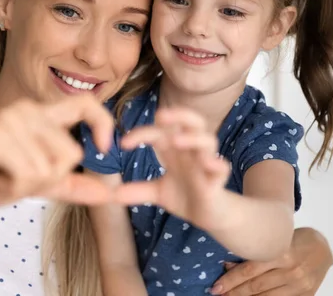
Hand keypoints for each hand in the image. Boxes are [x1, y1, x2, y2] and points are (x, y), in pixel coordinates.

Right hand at [0, 95, 114, 210]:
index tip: (105, 148)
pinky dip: (10, 190)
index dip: (103, 122)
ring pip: (49, 168)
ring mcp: (10, 119)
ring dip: (23, 188)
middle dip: (45, 180)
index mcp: (40, 115)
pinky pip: (28, 175)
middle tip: (13, 178)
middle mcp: (27, 110)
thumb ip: (71, 185)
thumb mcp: (34, 182)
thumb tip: (109, 194)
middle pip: (71, 155)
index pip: (85, 103)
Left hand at [114, 107, 229, 230]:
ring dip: (193, 138)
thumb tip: (111, 194)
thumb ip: (138, 190)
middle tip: (160, 116)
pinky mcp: (217, 181)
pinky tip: (207, 163)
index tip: (123, 143)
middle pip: (191, 122)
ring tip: (176, 141)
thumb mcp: (158, 193)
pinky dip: (216, 164)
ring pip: (208, 141)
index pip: (160, 132)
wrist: (210, 217)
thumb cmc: (186, 196)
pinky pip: (222, 168)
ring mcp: (206, 165)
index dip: (142, 133)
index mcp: (176, 151)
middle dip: (178, 115)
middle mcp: (192, 152)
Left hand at [211, 227, 332, 294]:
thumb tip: (227, 265)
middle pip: (256, 286)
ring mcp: (299, 286)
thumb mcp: (274, 240)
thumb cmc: (294, 239)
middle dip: (234, 292)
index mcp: (281, 253)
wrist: (323, 248)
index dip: (230, 280)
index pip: (249, 270)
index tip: (215, 287)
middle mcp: (291, 271)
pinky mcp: (306, 295)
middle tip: (217, 294)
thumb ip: (254, 253)